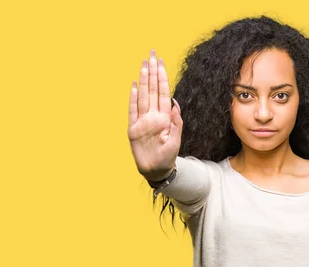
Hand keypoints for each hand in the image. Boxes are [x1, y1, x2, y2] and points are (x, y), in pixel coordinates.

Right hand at [128, 49, 182, 180]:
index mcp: (164, 117)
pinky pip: (132, 111)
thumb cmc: (167, 156)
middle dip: (153, 71)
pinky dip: (133, 99)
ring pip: (143, 96)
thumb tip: (175, 103)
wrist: (156, 170)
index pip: (163, 92)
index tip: (161, 62)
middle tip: (152, 54)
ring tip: (143, 64)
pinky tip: (134, 86)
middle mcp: (153, 116)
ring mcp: (142, 121)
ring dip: (143, 80)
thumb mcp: (175, 141)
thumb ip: (176, 122)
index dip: (162, 77)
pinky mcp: (133, 129)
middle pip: (152, 89)